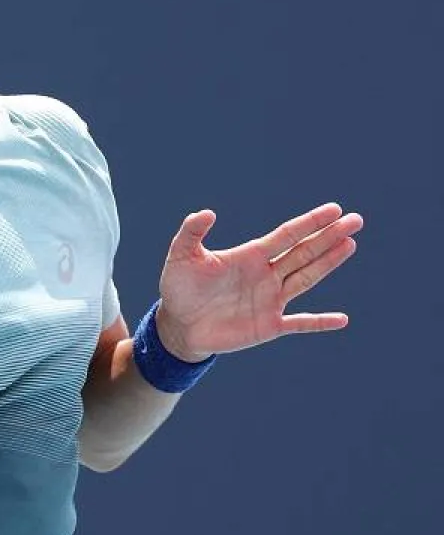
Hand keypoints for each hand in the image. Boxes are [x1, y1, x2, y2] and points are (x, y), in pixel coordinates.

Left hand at [154, 202, 362, 361]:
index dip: (310, 223)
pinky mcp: (268, 325)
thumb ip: (191, 233)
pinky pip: (300, 323)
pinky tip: (342, 319)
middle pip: (304, 252)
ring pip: (307, 278)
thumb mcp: (181, 257)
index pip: (287, 235)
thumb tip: (206, 212)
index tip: (334, 209)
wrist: (177, 325)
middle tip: (356, 220)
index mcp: (250, 256)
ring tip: (350, 244)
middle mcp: (266, 275)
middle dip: (329, 236)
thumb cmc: (179, 288)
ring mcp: (271, 300)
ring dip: (329, 263)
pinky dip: (319, 322)